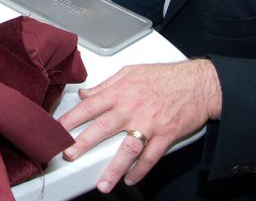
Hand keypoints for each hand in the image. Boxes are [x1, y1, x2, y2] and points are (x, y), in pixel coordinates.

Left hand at [58, 60, 220, 192]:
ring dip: (114, 168)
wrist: (198, 83)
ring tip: (102, 183)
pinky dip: (141, 171)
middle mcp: (132, 109)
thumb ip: (106, 85)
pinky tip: (131, 179)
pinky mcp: (166, 136)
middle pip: (102, 128)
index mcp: (120, 92)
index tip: (58, 129)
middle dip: (83, 143)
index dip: (71, 118)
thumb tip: (86, 93)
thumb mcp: (130, 72)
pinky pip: (151, 157)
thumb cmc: (164, 76)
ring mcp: (150, 124)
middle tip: (68, 155)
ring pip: (127, 149)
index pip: (89, 106)